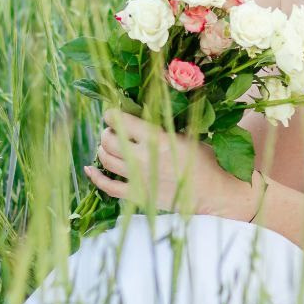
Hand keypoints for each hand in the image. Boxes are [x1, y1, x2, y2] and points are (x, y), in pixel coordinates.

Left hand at [84, 109, 256, 220]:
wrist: (214, 193)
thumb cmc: (203, 159)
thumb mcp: (185, 134)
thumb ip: (161, 123)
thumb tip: (138, 107)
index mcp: (158, 139)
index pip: (120, 121)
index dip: (112, 114)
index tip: (113, 112)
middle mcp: (144, 158)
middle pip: (109, 140)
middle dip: (108, 131)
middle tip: (114, 130)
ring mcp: (139, 179)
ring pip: (106, 159)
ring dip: (103, 148)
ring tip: (110, 144)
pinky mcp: (137, 196)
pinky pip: (107, 186)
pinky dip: (95, 176)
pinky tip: (90, 168)